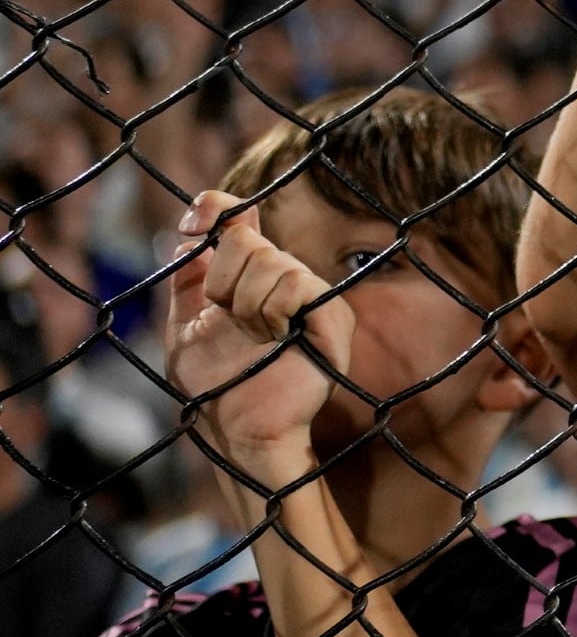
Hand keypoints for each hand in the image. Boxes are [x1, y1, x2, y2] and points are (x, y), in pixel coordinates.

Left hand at [175, 197, 347, 474]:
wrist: (238, 426)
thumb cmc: (214, 383)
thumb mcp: (185, 324)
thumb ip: (187, 277)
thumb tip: (191, 232)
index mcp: (250, 276)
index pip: (238, 218)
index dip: (216, 209)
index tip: (194, 221)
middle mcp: (284, 277)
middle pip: (247, 240)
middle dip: (224, 282)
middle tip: (229, 318)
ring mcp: (312, 295)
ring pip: (274, 262)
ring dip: (247, 305)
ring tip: (255, 335)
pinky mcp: (331, 316)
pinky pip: (298, 285)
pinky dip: (273, 310)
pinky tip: (275, 336)